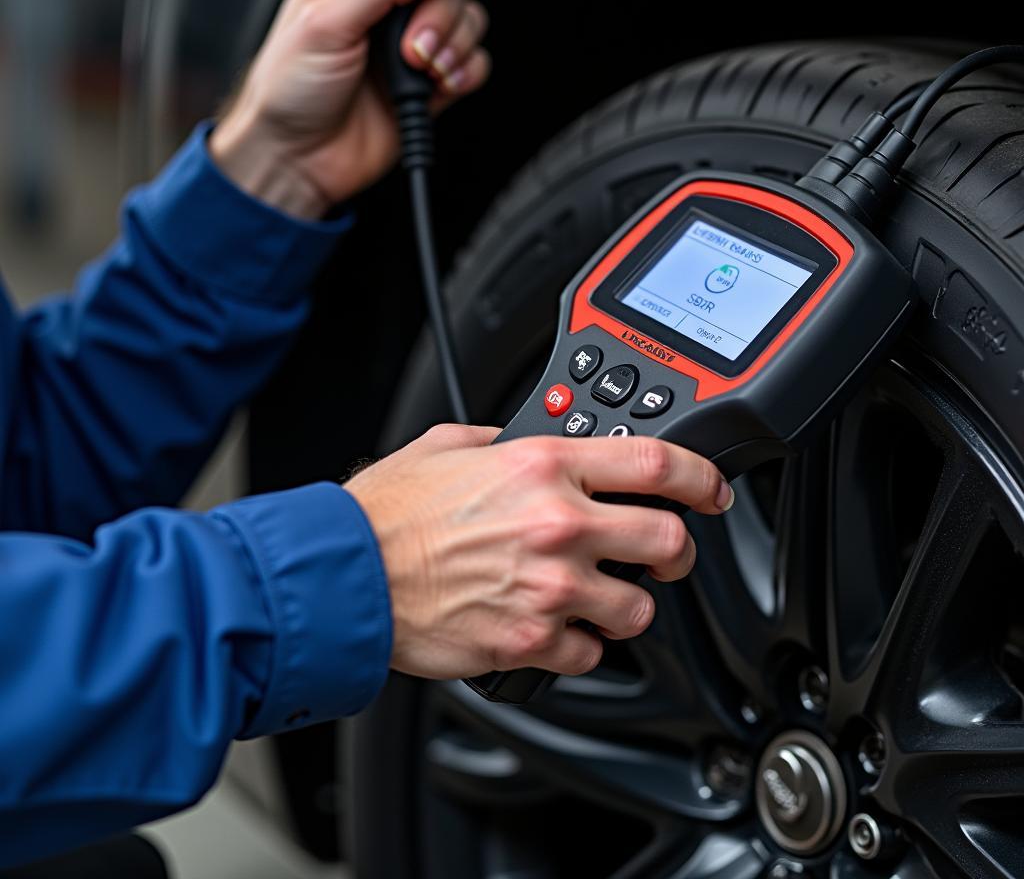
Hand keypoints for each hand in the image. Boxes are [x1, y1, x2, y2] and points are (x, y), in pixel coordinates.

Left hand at [211, 0, 493, 218]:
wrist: (296, 158)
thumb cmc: (287, 92)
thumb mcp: (324, 23)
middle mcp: (384, 8)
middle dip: (440, 11)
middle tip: (412, 46)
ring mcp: (409, 48)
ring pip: (465, 21)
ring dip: (452, 44)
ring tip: (420, 69)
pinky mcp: (428, 86)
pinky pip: (471, 65)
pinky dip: (465, 72)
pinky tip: (439, 84)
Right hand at [345, 424, 734, 679]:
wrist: (347, 574)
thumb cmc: (388, 512)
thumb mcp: (449, 445)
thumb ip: (503, 440)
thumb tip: (527, 442)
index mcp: (544, 466)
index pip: (657, 462)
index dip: (702, 476)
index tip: (712, 489)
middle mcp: (557, 523)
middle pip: (668, 540)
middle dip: (677, 551)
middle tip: (665, 555)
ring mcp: (549, 587)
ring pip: (639, 608)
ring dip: (627, 604)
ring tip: (597, 598)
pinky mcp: (531, 640)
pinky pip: (591, 653)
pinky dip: (582, 644)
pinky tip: (555, 627)